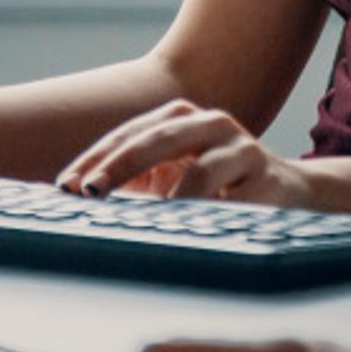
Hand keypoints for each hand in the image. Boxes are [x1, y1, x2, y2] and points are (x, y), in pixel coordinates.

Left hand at [55, 99, 312, 206]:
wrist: (286, 190)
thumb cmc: (214, 185)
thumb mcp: (170, 175)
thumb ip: (131, 180)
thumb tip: (73, 196)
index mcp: (179, 118)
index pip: (128, 134)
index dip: (95, 159)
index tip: (64, 186)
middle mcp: (209, 124)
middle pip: (158, 138)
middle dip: (120, 165)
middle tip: (89, 191)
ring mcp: (240, 148)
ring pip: (201, 171)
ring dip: (171, 198)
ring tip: (147, 220)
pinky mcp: (267, 177)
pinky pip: (235, 201)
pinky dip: (212, 216)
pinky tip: (195, 232)